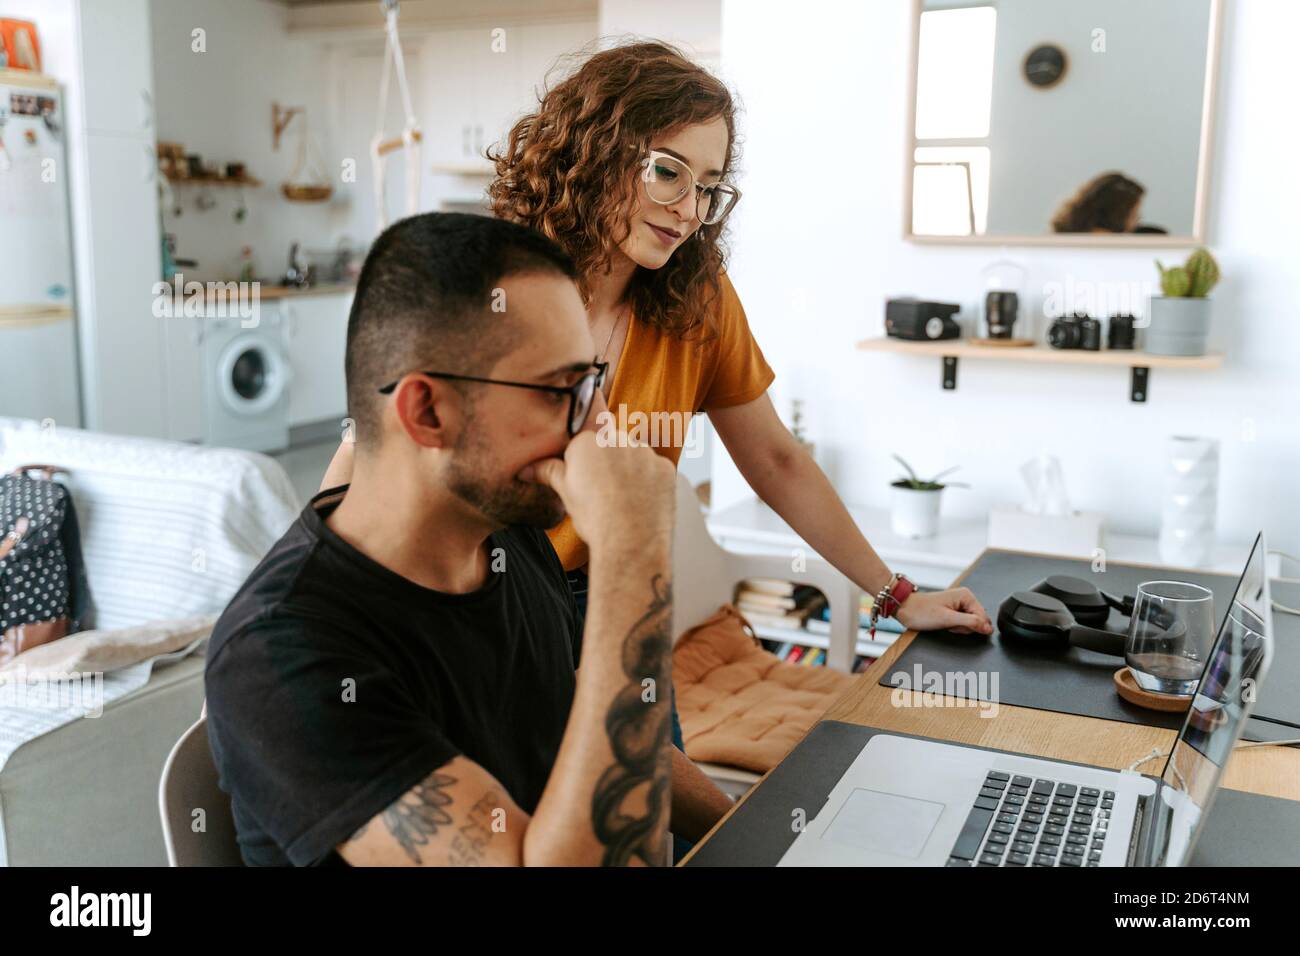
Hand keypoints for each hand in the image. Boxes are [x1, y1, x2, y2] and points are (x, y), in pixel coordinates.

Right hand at [518, 431, 675, 551]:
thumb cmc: (596, 520)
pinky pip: (654, 469)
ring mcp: (644, 452)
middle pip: (609, 447)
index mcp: (587, 443)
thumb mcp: (566, 495)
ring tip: (624, 501)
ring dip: (630, 472)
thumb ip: (549, 473)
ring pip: (634, 456)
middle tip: (604, 494)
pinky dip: (650, 482)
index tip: (584, 486)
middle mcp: (617, 439)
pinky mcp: (665, 467)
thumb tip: (529, 469)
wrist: (630, 543)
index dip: (581, 468)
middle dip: (607, 465)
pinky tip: (642, 502)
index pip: (581, 446)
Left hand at [894, 587, 992, 635]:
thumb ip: (971, 622)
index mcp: (967, 595)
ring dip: (957, 627)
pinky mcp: (953, 610)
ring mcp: (959, 604)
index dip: (971, 627)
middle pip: (977, 621)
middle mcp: (965, 597)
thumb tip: (988, 628)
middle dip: (963, 627)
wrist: (905, 609)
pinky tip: (944, 623)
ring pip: (969, 624)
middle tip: (948, 623)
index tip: (956, 625)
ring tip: (944, 622)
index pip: (983, 617)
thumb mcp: (948, 619)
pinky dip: (953, 626)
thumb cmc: (921, 612)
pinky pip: (961, 624)